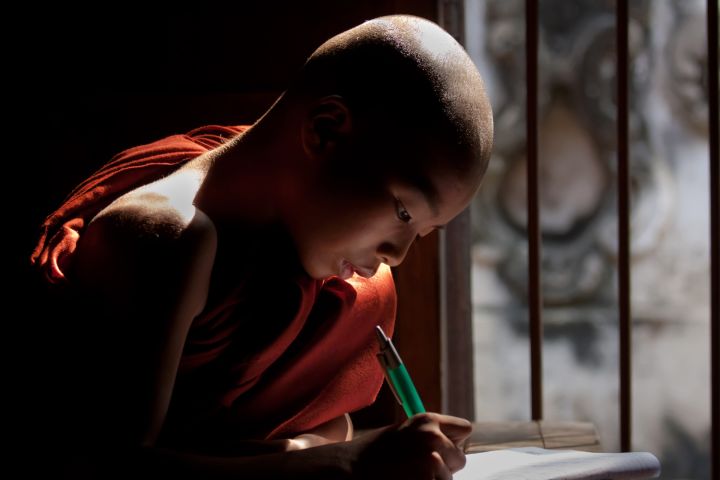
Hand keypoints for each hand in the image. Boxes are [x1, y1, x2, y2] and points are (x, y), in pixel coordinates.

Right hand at [348, 412, 471, 479]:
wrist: (349, 470)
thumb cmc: (374, 454)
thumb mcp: (403, 433)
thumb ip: (428, 435)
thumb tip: (452, 444)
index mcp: (428, 421)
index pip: (465, 429)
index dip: (453, 441)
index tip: (440, 450)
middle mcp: (433, 438)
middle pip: (460, 458)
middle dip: (445, 466)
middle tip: (417, 468)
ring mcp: (431, 463)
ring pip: (448, 479)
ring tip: (407, 476)